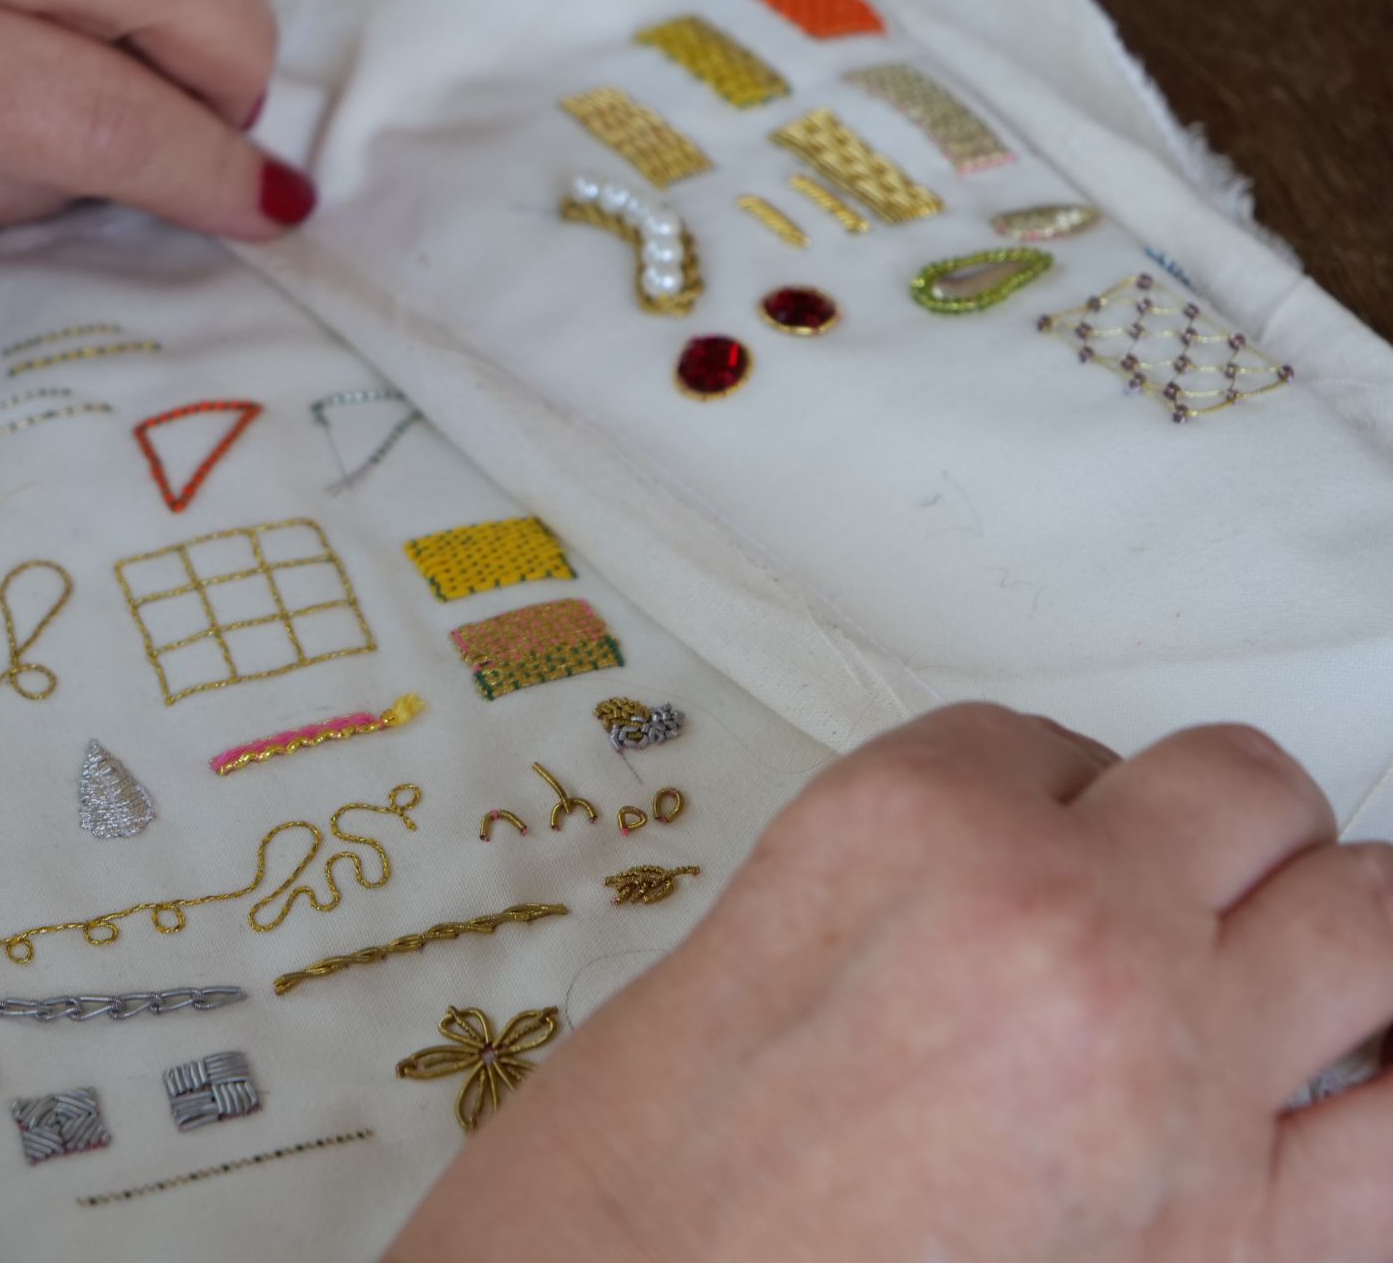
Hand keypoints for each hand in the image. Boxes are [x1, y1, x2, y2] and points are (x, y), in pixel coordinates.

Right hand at [389, 705, 1392, 1262]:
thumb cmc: (638, 1172)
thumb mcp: (737, 942)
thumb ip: (900, 887)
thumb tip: (1013, 888)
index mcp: (909, 820)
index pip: (1044, 742)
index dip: (1040, 801)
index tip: (1021, 854)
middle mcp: (1059, 920)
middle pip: (1234, 787)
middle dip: (1208, 830)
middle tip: (1156, 889)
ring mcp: (1170, 1077)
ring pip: (1369, 918)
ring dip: (1328, 934)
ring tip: (1273, 977)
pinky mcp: (1232, 1244)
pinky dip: (1387, 1109)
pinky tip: (1340, 1103)